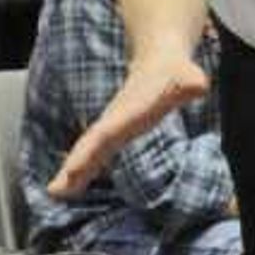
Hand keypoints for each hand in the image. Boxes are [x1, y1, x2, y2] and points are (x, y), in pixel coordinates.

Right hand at [49, 51, 208, 199]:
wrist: (160, 61)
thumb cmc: (177, 73)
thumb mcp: (189, 77)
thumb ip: (192, 83)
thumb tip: (197, 86)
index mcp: (129, 112)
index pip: (106, 134)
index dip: (90, 151)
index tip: (73, 170)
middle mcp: (115, 121)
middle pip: (91, 146)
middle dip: (75, 166)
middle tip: (56, 190)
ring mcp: (113, 127)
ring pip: (90, 151)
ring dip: (74, 171)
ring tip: (57, 193)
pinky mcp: (115, 133)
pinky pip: (96, 153)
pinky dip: (83, 168)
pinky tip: (72, 186)